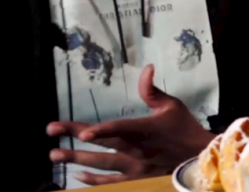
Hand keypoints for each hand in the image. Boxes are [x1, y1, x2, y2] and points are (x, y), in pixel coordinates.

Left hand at [47, 64, 214, 185]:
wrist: (199, 158)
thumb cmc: (184, 128)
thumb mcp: (171, 105)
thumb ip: (152, 90)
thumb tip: (147, 68)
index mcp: (144, 130)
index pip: (119, 129)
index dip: (100, 131)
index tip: (81, 133)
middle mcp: (136, 151)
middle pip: (101, 145)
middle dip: (73, 139)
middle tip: (50, 133)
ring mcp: (134, 168)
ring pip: (100, 165)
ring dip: (76, 159)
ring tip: (54, 155)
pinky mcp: (136, 180)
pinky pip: (110, 182)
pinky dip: (92, 179)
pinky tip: (77, 175)